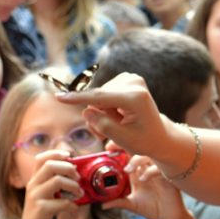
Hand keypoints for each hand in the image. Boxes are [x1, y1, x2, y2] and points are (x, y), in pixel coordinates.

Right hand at [12, 150, 82, 218]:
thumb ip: (56, 181)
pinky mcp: (41, 209)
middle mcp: (33, 185)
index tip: (70, 156)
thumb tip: (77, 170)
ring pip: (58, 181)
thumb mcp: (46, 193)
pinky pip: (62, 202)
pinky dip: (72, 204)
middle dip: (69, 168)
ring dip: (74, 186)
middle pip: (50, 165)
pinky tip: (73, 208)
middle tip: (78, 177)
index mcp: (34, 179)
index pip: (40, 158)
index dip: (56, 153)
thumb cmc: (43, 211)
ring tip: (79, 193)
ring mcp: (35, 197)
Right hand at [56, 73, 172, 157]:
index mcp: (135, 97)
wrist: (160, 134)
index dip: (78, 98)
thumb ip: (103, 125)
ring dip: (102, 112)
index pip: (100, 97)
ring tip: (117, 125)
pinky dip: (106, 106)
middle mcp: (134, 83)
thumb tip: (86, 111)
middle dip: (97, 115)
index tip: (59, 97)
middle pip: (98, 98)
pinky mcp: (127, 79)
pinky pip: (104, 93)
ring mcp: (131, 79)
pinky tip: (118, 115)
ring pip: (99, 96)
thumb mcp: (123, 139)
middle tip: (106, 133)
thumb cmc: (144, 140)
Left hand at [107, 155, 207, 218]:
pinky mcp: (168, 176)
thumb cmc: (151, 209)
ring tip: (128, 170)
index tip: (108, 147)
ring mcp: (158, 171)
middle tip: (114, 149)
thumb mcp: (132, 205)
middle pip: (138, 150)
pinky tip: (143, 178)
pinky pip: (160, 167)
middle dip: (126, 147)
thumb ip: (119, 202)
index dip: (120, 148)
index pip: (129, 155)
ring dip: (137, 159)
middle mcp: (147, 169)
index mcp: (138, 173)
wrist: (168, 218)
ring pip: (149, 155)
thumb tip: (102, 205)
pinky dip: (150, 170)